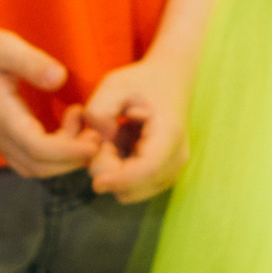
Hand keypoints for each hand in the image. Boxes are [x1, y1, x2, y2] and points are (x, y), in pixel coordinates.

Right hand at [0, 20, 100, 179]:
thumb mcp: (4, 47)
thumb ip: (32, 62)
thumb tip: (60, 78)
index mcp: (2, 118)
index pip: (39, 150)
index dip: (70, 151)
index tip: (95, 137)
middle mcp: (0, 136)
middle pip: (41, 168)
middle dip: (73, 158)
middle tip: (95, 132)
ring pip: (36, 168)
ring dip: (63, 158)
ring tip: (80, 126)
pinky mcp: (2, 137)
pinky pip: (30, 160)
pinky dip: (53, 154)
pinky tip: (65, 126)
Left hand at [82, 60, 189, 203]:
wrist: (167, 81)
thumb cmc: (141, 82)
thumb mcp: (113, 85)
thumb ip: (99, 110)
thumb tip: (100, 141)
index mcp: (169, 134)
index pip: (148, 170)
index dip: (120, 180)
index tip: (96, 183)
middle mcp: (175, 158)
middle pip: (135, 188)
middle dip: (110, 169)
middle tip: (105, 136)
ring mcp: (170, 169)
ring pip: (130, 191)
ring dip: (113, 169)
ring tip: (116, 135)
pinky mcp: (161, 174)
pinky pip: (131, 185)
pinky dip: (119, 169)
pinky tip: (121, 142)